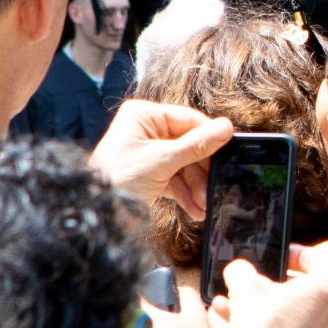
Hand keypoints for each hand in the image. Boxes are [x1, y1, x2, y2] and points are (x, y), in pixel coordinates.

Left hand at [89, 100, 233, 217]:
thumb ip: (197, 145)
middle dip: (201, 171)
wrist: (98, 211)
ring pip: (184, 165)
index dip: (209, 137)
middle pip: (188, 145)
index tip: (229, 150)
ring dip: (196, 187)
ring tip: (203, 205)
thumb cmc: (119, 178)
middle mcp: (147, 131)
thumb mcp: (163, 160)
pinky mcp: (150, 172)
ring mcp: (149, 152)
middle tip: (215, 186)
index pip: (188, 120)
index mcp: (145, 116)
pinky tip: (195, 209)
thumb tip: (226, 128)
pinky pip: (175, 179)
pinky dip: (185, 194)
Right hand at [206, 246, 327, 327]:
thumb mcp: (244, 286)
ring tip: (239, 306)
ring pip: (294, 312)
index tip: (281, 257)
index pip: (323, 260)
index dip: (301, 254)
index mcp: (323, 289)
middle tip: (257, 283)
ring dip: (269, 305)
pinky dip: (271, 326)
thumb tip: (239, 270)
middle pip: (307, 287)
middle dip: (278, 283)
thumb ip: (241, 269)